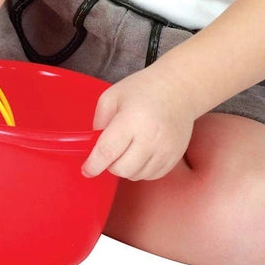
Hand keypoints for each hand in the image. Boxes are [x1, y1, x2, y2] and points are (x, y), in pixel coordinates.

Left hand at [81, 65, 194, 180]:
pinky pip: (151, 176)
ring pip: (135, 175)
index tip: (86, 170)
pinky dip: (141, 169)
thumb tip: (94, 146)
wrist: (179, 89)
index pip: (108, 151)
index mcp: (131, 119)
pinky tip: (141, 151)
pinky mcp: (174, 158)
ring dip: (126, 167)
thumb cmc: (143, 89)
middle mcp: (150, 138)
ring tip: (129, 146)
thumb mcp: (112, 95)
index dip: (93, 164)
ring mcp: (165, 150)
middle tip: (111, 148)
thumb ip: (99, 120)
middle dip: (110, 163)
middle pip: (121, 169)